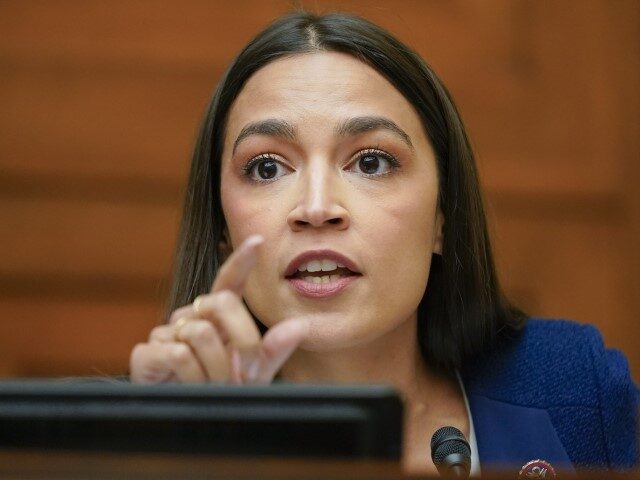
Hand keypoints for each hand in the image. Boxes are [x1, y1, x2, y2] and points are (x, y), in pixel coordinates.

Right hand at [130, 235, 307, 383]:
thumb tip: (300, 325)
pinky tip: (191, 387)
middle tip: (246, 373)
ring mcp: (166, 333)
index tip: (258, 240)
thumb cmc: (220, 392)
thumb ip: (274, 350)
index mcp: (217, 317)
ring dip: (217, 368)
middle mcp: (191, 317)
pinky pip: (179, 354)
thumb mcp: (253, 374)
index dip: (241, 260)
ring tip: (215, 386)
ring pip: (201, 334)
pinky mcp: (146, 353)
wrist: (184, 420)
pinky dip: (194, 377)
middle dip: (243, 339)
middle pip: (221, 303)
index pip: (229, 281)